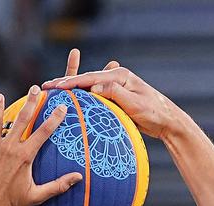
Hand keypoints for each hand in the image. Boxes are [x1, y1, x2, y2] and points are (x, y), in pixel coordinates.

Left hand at [0, 86, 81, 205]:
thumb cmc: (13, 204)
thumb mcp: (37, 195)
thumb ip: (58, 185)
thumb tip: (79, 178)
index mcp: (24, 156)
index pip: (43, 132)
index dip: (54, 118)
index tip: (62, 106)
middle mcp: (7, 148)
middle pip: (21, 119)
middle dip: (30, 102)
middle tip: (35, 89)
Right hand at [42, 61, 181, 138]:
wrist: (168, 122)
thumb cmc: (154, 113)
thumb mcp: (134, 104)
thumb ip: (114, 93)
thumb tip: (93, 88)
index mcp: (120, 76)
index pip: (90, 79)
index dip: (70, 83)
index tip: (54, 87)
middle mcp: (117, 78)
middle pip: (86, 80)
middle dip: (66, 83)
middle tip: (45, 87)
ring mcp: (117, 88)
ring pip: (89, 87)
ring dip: (72, 89)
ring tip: (54, 90)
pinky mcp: (118, 98)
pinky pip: (96, 96)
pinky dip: (83, 97)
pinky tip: (73, 98)